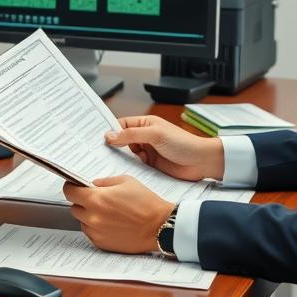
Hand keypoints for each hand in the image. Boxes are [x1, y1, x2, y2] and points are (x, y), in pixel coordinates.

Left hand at [63, 176, 175, 253]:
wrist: (159, 226)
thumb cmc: (146, 203)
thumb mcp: (126, 181)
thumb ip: (105, 182)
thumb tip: (93, 185)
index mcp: (96, 199)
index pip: (70, 192)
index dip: (71, 187)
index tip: (74, 186)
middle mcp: (93, 217)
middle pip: (75, 208)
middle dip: (83, 202)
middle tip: (97, 200)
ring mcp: (96, 232)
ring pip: (83, 222)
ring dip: (90, 216)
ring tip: (108, 214)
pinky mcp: (102, 244)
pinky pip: (91, 233)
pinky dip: (97, 228)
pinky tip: (112, 224)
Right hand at [105, 115, 224, 181]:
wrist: (201, 162)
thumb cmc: (183, 143)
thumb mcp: (155, 134)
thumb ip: (131, 134)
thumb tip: (110, 135)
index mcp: (145, 124)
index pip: (121, 124)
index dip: (109, 130)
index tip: (95, 138)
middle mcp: (145, 137)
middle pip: (121, 140)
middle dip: (111, 146)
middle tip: (95, 153)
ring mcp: (147, 152)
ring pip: (126, 155)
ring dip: (119, 159)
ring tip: (104, 164)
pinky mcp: (150, 166)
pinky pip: (134, 166)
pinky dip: (128, 169)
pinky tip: (120, 173)